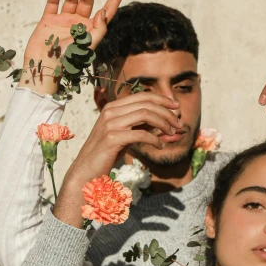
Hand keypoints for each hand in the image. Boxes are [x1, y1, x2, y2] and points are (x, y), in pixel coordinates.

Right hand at [20, 0, 125, 94]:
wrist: (44, 66)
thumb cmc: (68, 59)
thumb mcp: (88, 45)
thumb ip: (99, 29)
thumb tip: (104, 12)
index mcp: (91, 30)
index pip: (106, 12)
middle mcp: (79, 24)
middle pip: (86, 1)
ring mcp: (63, 21)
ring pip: (70, 0)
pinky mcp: (48, 20)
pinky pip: (53, 4)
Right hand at [65, 92, 182, 189]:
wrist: (87, 170)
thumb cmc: (107, 153)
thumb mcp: (126, 135)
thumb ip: (140, 126)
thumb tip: (162, 121)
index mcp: (113, 107)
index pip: (142, 96)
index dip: (161, 99)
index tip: (176, 106)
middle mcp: (110, 111)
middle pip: (146, 104)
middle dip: (167, 112)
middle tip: (178, 124)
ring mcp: (110, 123)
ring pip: (145, 114)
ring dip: (163, 123)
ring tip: (171, 133)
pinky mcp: (112, 138)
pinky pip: (141, 134)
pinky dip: (155, 139)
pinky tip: (160, 146)